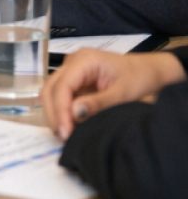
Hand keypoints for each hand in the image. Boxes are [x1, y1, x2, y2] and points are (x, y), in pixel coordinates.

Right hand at [41, 49, 185, 139]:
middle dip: (54, 113)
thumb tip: (74, 113)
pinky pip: (60, 95)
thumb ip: (99, 103)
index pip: (62, 85)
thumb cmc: (140, 79)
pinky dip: (62, 111)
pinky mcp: (74, 80)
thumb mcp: (124, 93)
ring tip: (65, 134)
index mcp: (84, 60)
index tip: (65, 133)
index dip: (60, 110)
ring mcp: (71, 70)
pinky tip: (69, 125)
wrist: (148, 71)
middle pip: (50, 88)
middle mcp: (72, 63)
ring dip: (55, 113)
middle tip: (63, 137)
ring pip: (51, 92)